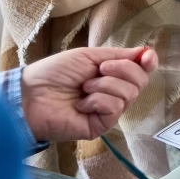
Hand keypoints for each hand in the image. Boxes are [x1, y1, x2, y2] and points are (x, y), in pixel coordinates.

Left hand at [21, 47, 158, 141]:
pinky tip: (81, 104)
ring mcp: (108, 111)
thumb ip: (119, 55)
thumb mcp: (88, 56)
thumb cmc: (55, 73)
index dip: (148, 63)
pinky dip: (98, 100)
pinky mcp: (101, 126)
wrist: (31, 94)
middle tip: (98, 70)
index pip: (141, 70)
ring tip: (84, 88)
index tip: (146, 57)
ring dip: (104, 85)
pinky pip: (115, 108)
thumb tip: (146, 52)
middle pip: (140, 81)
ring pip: (128, 94)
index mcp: (112, 75)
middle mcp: (114, 93)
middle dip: (121, 70)